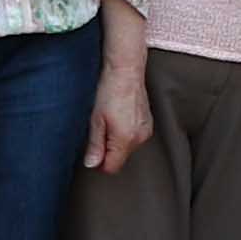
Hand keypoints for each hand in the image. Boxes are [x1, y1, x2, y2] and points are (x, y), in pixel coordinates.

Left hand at [85, 56, 152, 174]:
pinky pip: (134, 137)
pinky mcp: (148, 124)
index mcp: (125, 139)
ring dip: (117, 140)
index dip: (100, 162)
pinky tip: (120, 116)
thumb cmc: (110, 92)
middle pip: (120, 158)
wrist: (126, 72)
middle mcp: (139, 138)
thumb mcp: (96, 120)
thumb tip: (92, 164)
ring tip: (110, 120)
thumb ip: (95, 145)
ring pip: (127, 147)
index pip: (112, 167)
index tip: (93, 150)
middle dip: (108, 149)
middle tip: (100, 128)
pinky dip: (126, 132)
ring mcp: (146, 131)